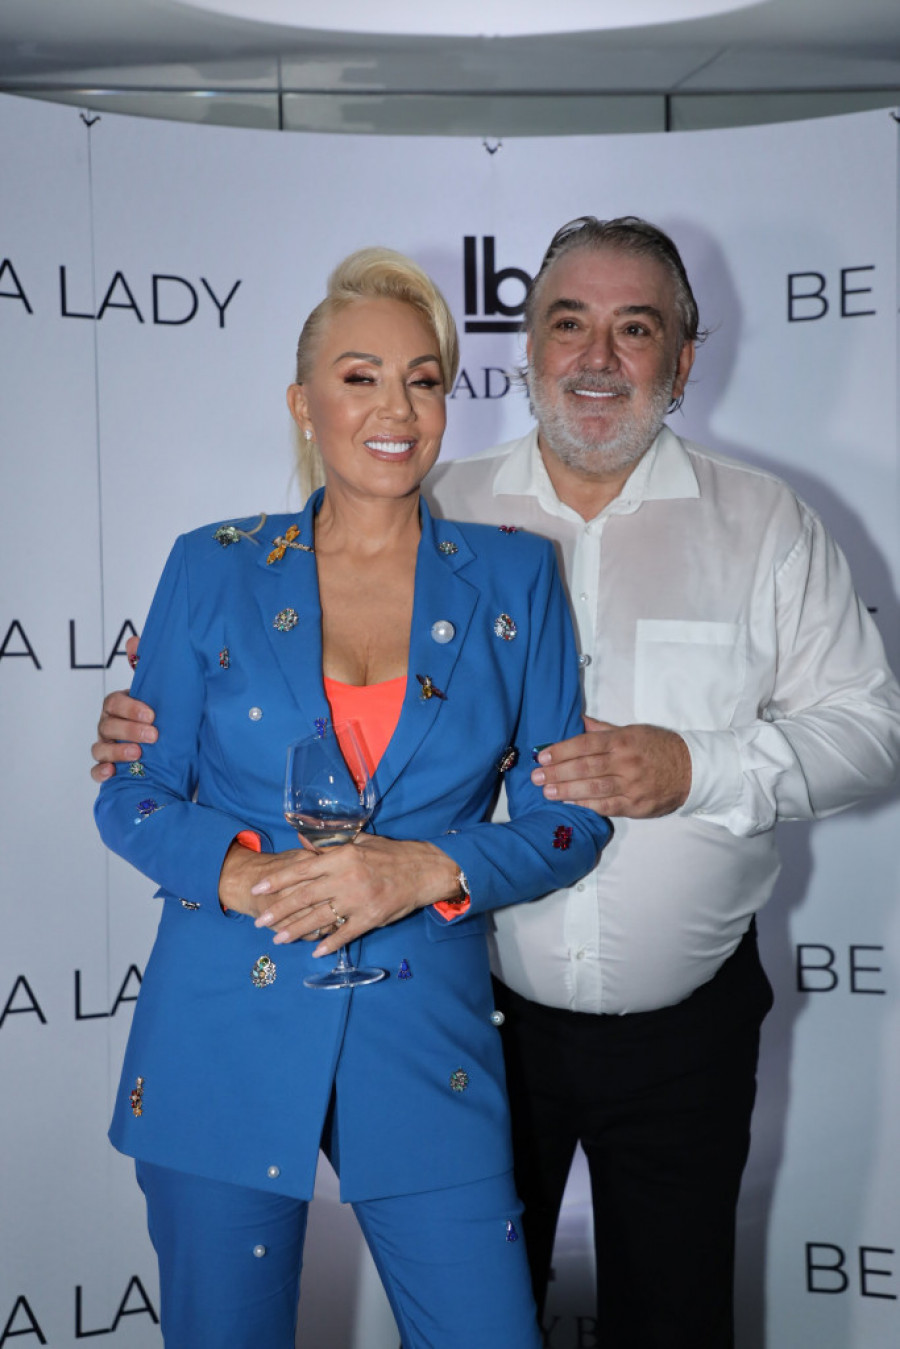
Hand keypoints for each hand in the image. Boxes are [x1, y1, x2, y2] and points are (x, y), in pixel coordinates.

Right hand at [91, 636, 156, 781]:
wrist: (169, 743)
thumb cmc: (159, 714)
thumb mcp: (156, 691)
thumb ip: (144, 666)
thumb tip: (133, 640)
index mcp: (119, 706)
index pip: (114, 702)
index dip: (131, 708)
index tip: (152, 714)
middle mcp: (108, 725)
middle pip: (108, 725)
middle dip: (130, 730)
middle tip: (153, 735)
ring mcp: (106, 746)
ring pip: (100, 748)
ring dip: (117, 751)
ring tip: (138, 754)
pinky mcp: (108, 767)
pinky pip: (96, 771)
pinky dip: (100, 772)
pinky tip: (112, 773)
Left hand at [220, 835, 460, 955]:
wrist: (424, 870)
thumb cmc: (390, 854)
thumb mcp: (360, 841)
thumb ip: (329, 843)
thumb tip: (301, 840)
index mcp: (343, 857)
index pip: (302, 869)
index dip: (278, 880)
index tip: (259, 889)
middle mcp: (347, 878)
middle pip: (305, 896)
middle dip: (280, 910)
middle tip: (261, 921)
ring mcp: (359, 900)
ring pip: (321, 918)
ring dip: (297, 930)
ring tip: (279, 939)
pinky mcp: (371, 918)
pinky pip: (345, 934)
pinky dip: (329, 943)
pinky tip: (314, 950)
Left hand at [531, 717, 690, 817]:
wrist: (692, 770)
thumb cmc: (659, 747)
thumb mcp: (633, 730)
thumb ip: (603, 730)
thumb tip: (579, 721)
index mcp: (623, 741)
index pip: (586, 744)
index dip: (562, 750)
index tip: (542, 755)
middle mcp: (626, 762)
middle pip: (585, 767)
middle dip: (557, 772)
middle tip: (536, 776)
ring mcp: (632, 785)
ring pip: (594, 788)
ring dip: (567, 790)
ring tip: (547, 792)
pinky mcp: (636, 805)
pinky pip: (607, 806)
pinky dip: (587, 805)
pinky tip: (570, 803)